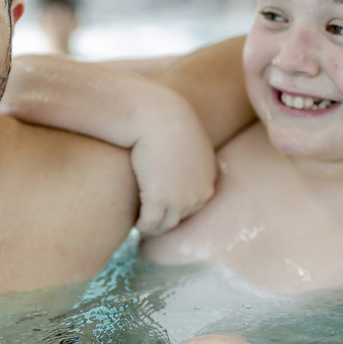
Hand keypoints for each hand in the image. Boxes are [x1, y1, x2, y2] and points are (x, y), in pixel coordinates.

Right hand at [131, 100, 216, 234]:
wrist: (158, 117)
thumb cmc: (167, 122)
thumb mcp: (187, 138)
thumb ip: (187, 154)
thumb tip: (177, 162)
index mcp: (208, 179)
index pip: (194, 205)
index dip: (176, 207)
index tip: (161, 207)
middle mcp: (200, 193)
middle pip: (181, 218)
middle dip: (165, 219)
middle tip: (148, 219)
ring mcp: (181, 199)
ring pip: (165, 225)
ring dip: (152, 226)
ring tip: (140, 222)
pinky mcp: (160, 200)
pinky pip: (150, 223)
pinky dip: (141, 224)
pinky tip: (133, 219)